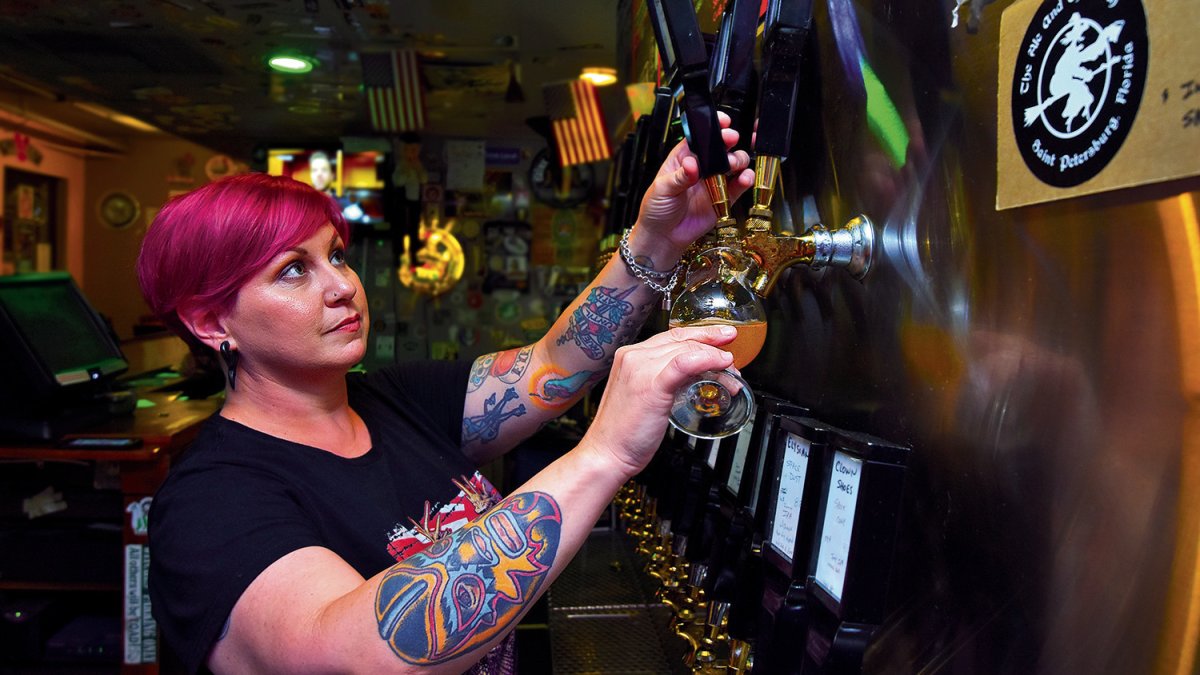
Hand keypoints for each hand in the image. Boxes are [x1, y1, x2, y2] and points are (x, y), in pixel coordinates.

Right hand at [580, 324, 736, 477]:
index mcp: (630, 356)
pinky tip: (722, 364)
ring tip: (731, 373)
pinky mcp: (651, 385)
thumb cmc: (625, 433)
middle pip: (682, 340)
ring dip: (715, 357)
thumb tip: (694, 376)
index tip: (721, 336)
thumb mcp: (645, 396)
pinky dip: (707, 360)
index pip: (672, 336)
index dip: (701, 333)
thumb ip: (664, 381)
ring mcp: (641, 369)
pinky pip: (684, 363)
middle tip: (732, 354)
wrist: (606, 454)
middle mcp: (634, 356)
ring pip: (687, 349)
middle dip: (713, 344)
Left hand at [628, 112, 753, 264]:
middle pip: (720, 148)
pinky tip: (744, 178)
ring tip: (733, 165)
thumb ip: (680, 176)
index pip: (700, 138)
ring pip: (734, 164)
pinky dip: (745, 180)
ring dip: (738, 160)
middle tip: (730, 140)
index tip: (722, 122)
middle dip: (728, 141)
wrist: (663, 237)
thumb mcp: (662, 188)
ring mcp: (714, 182)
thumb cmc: (656, 209)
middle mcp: (701, 168)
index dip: (712, 128)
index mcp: (683, 158)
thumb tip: (692, 164)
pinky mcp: (724, 199)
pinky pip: (738, 186)